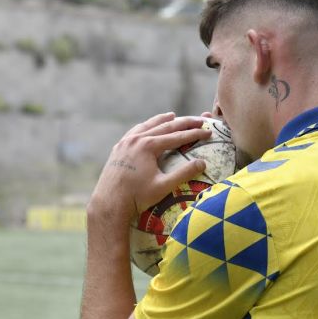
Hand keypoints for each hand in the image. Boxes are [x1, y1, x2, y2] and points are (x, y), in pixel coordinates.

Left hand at [90, 113, 210, 219]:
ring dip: (161, 120)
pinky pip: (134, 132)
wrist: (109, 203)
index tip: (208, 132)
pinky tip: (147, 127)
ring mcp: (125, 142)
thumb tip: (202, 162)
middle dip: (183, 123)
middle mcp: (136, 139)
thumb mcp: (164, 186)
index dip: (194, 134)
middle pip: (164, 127)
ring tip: (173, 115)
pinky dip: (145, 127)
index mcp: (148, 146)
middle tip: (198, 120)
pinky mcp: (118, 149)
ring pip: (147, 126)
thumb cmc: (137, 197)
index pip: (177, 137)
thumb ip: (184, 173)